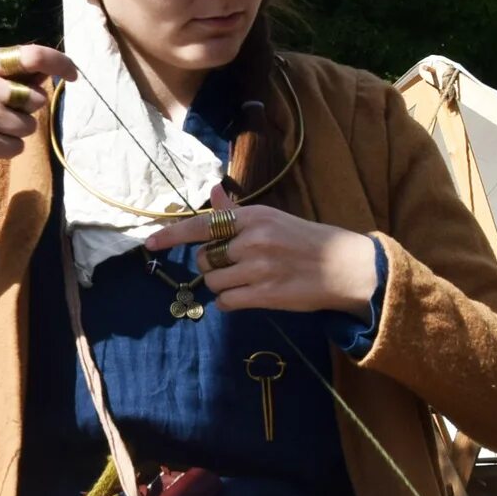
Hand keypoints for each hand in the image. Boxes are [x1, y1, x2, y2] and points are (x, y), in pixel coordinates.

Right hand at [0, 45, 78, 167]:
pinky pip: (19, 146)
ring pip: (30, 126)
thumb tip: (50, 74)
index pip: (32, 55)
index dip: (59, 63)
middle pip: (36, 99)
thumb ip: (14, 73)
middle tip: (3, 109)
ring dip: (18, 129)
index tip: (74, 74)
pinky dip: (10, 147)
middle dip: (28, 107)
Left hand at [144, 187, 382, 315]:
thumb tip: (214, 193)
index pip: (202, 225)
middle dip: (213, 265)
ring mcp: (259, 269)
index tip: (149, 244)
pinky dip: (230, 302)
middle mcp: (253, 240)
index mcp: (254, 217)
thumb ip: (238, 213)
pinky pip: (227, 302)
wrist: (346, 268)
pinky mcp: (266, 295)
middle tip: (237, 265)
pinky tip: (249, 295)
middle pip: (205, 259)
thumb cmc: (307, 242)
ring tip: (248, 281)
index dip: (172, 236)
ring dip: (223, 286)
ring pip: (214, 283)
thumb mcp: (274, 219)